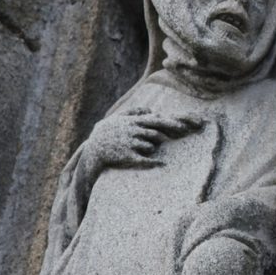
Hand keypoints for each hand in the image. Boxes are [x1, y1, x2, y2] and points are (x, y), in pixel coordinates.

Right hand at [81, 108, 202, 179]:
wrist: (92, 149)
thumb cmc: (106, 132)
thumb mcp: (118, 118)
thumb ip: (133, 112)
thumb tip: (150, 110)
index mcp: (132, 122)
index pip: (155, 121)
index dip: (171, 123)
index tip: (183, 126)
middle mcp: (133, 132)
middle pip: (156, 133)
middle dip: (168, 135)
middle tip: (182, 135)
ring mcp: (130, 144)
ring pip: (150, 146)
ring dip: (152, 147)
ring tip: (144, 149)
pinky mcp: (127, 156)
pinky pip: (144, 159)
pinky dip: (154, 162)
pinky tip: (161, 164)